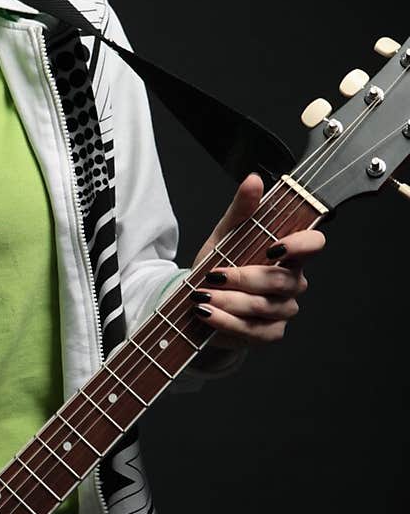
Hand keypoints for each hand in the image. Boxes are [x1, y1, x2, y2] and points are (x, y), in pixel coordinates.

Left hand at [190, 173, 325, 346]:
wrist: (199, 301)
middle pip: (280, 281)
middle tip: (214, 276)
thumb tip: (253, 181)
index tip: (273, 246)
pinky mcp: (269, 333)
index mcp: (288, 253)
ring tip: (203, 296)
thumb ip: (242, 209)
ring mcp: (283, 310)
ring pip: (263, 307)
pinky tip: (207, 314)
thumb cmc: (219, 265)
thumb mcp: (226, 235)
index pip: (313, 244)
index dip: (301, 245)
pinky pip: (253, 330)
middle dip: (243, 279)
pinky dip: (226, 322)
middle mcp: (292, 282)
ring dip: (229, 301)